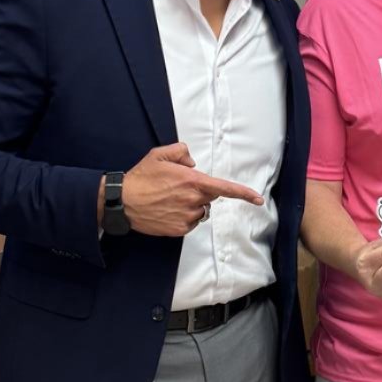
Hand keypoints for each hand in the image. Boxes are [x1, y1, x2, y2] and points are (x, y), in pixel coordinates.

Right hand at [119, 141, 262, 237]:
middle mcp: (193, 200)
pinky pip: (190, 223)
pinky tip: (167, 210)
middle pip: (210, 197)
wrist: (123, 202)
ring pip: (201, 211)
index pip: (225, 188)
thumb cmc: (141, 177)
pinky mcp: (180, 229)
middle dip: (201, 191)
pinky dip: (183, 217)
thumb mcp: (159, 154)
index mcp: (192, 181)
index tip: (258, 200)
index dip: (244, 194)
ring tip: (169, 200)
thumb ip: (181, 151)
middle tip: (178, 187)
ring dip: (192, 205)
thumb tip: (192, 161)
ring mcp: (187, 217)